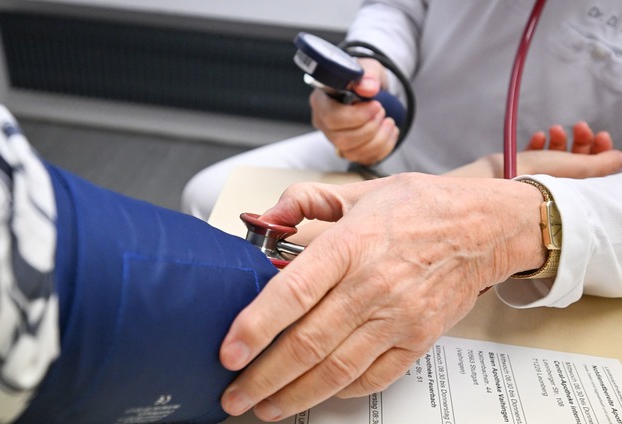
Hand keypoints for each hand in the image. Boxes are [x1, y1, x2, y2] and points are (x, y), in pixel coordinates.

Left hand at [219, 173, 546, 420]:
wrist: (483, 229)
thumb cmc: (421, 208)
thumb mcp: (360, 192)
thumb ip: (305, 201)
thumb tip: (267, 215)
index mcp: (351, 245)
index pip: (294, 292)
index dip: (256, 327)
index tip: (229, 352)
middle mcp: (373, 285)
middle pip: (308, 343)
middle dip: (263, 377)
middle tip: (235, 394)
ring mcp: (398, 317)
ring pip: (337, 369)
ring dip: (295, 395)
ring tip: (266, 408)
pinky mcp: (417, 339)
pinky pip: (373, 376)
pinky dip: (341, 391)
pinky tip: (317, 395)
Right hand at [310, 58, 398, 164]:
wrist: (372, 89)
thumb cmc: (364, 78)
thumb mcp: (368, 67)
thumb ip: (368, 74)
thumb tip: (368, 87)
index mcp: (321, 100)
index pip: (330, 117)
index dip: (355, 116)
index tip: (376, 105)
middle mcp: (323, 122)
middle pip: (340, 138)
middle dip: (368, 128)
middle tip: (382, 111)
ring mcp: (334, 139)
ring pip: (351, 152)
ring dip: (377, 138)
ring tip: (389, 121)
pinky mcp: (349, 150)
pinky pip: (363, 159)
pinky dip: (383, 147)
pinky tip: (389, 132)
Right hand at [447, 122, 621, 178]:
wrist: (497, 181)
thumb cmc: (536, 178)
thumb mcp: (576, 169)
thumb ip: (602, 164)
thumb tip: (621, 158)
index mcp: (573, 187)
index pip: (594, 167)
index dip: (601, 149)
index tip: (601, 135)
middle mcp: (558, 182)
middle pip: (576, 158)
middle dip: (581, 140)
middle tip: (580, 126)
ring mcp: (539, 175)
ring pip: (556, 154)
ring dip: (560, 139)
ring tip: (555, 131)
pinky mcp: (520, 168)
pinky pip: (534, 153)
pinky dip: (540, 143)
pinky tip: (539, 137)